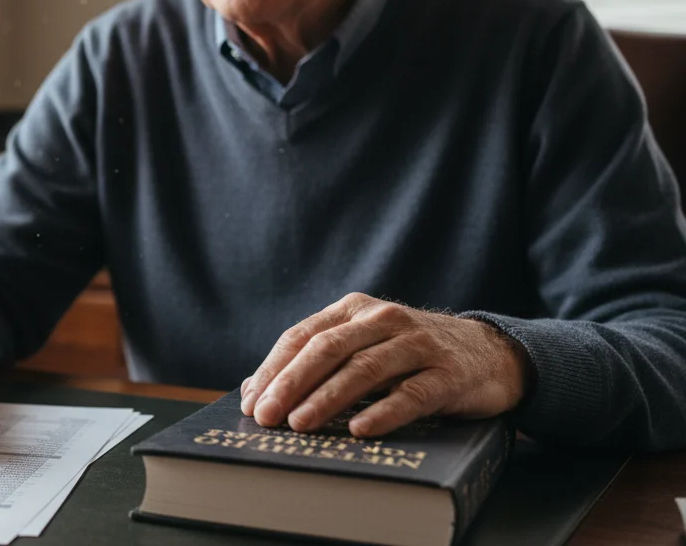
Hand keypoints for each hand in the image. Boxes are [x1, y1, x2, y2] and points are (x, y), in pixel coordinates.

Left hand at [241, 293, 530, 436]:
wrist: (489, 353)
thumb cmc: (411, 356)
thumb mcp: (364, 347)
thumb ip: (317, 363)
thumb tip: (257, 389)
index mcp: (354, 311)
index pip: (303, 336)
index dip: (274, 369)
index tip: (252, 402)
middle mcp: (383, 320)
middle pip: (327, 349)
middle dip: (292, 383)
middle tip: (268, 415)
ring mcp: (418, 344)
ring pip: (364, 369)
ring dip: (328, 398)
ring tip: (301, 424)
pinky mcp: (448, 374)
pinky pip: (411, 393)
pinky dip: (383, 411)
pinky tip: (359, 429)